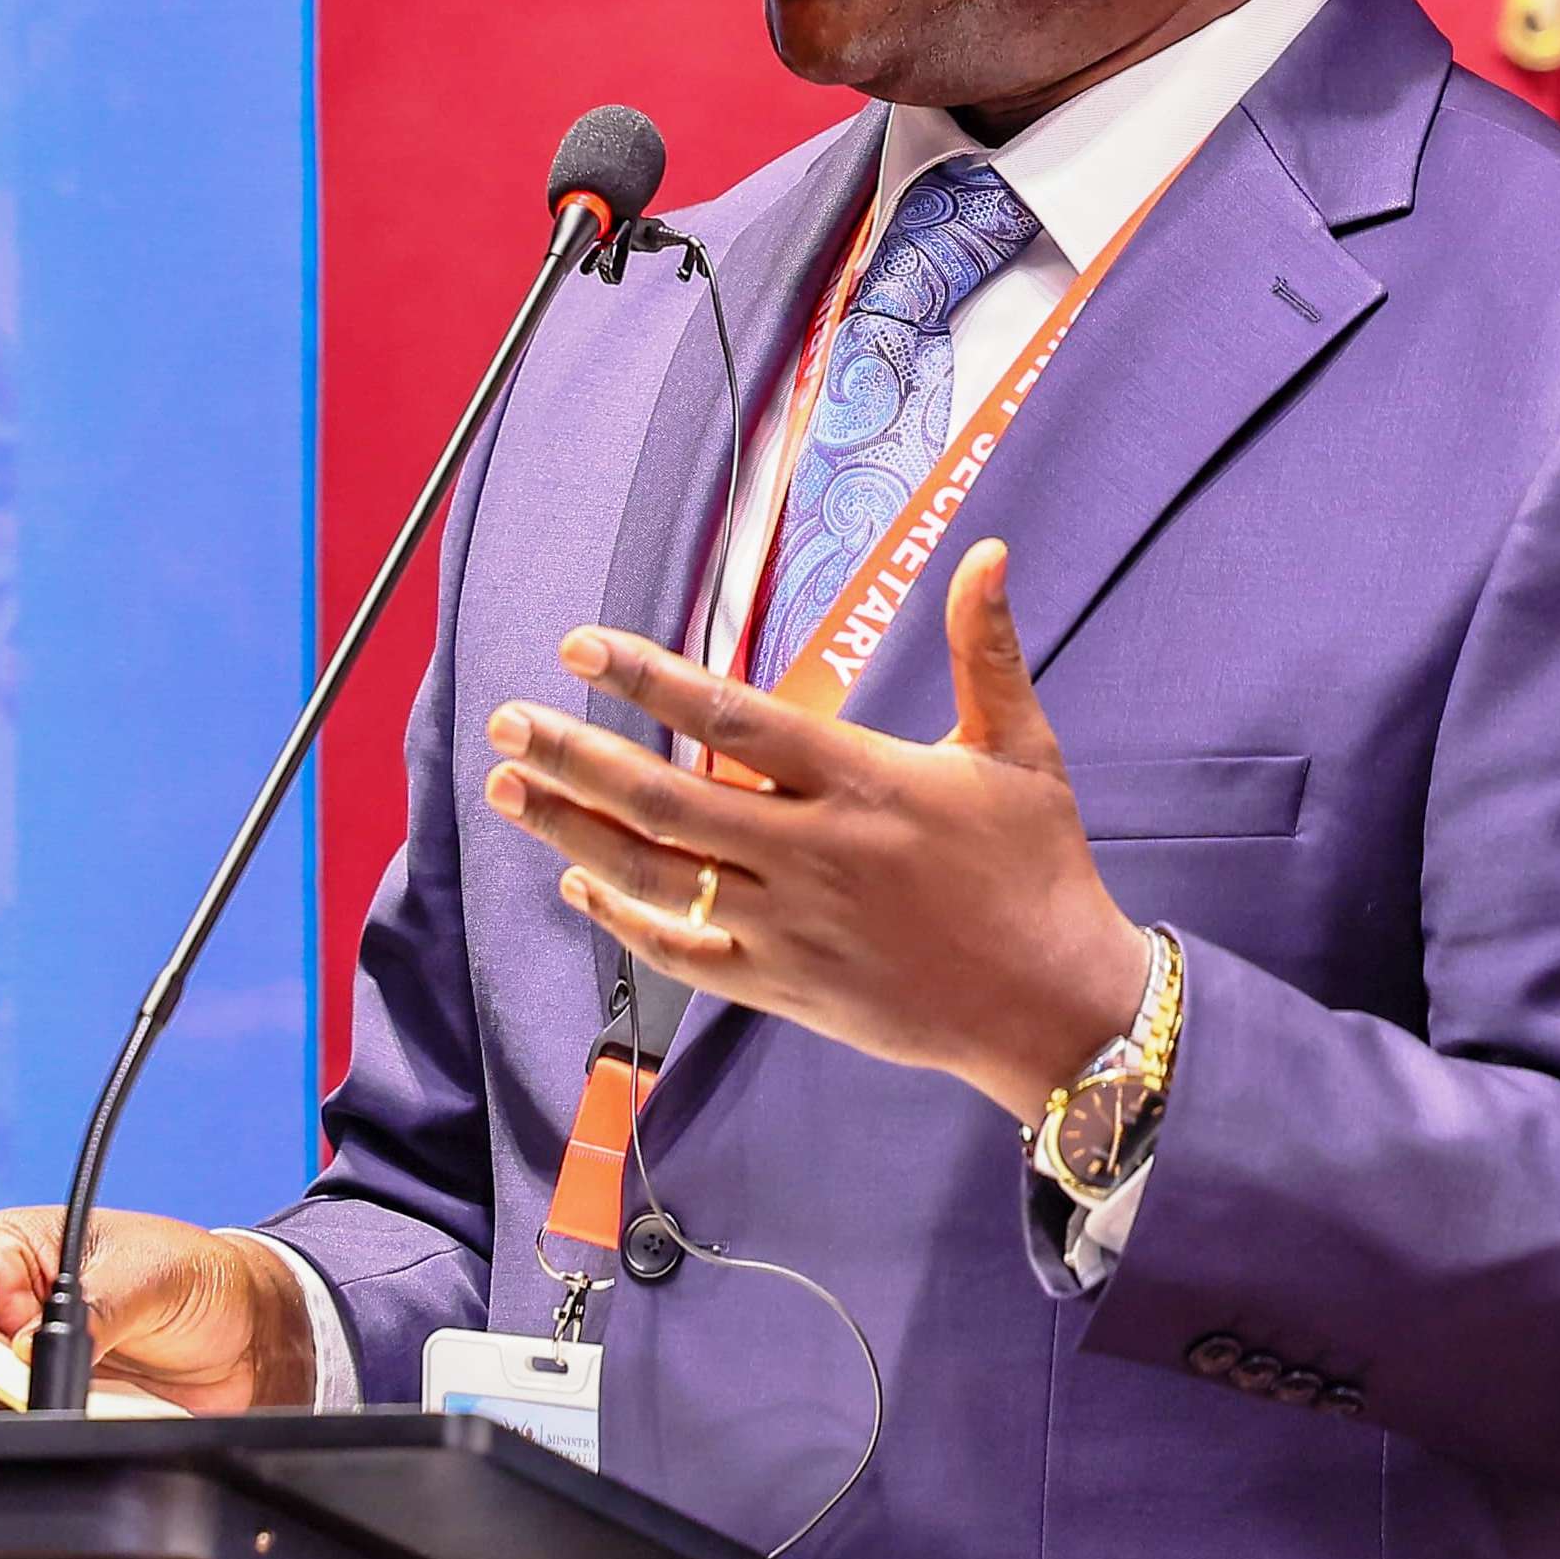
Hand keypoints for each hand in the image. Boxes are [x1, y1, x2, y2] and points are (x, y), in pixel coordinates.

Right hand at [0, 1205, 317, 1410]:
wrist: (249, 1333)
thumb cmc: (197, 1277)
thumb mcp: (148, 1279)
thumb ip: (90, 1311)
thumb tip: (26, 1350)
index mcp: (12, 1250)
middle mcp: (7, 1305)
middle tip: (15, 1389)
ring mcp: (26, 1356)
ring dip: (10, 1405)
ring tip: (62, 1400)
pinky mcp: (52, 1400)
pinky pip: (24, 1423)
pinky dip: (41, 1428)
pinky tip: (76, 1418)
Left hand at [479, 538, 1151, 1124]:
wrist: (1054, 1008)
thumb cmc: (1039, 870)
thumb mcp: (1023, 752)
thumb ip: (987, 651)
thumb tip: (989, 551)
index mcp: (864, 785)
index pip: (732, 720)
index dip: (648, 681)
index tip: (580, 646)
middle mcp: (813, 856)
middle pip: (667, 799)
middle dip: (573, 757)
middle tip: (505, 721)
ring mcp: (790, 929)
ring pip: (656, 877)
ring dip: (571, 830)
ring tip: (505, 788)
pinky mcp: (784, 991)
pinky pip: (682, 954)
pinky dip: (621, 920)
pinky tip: (574, 884)